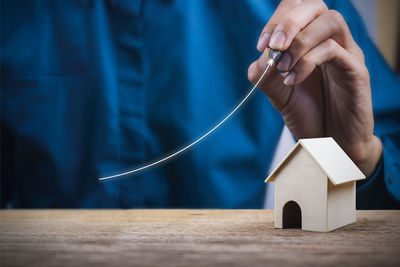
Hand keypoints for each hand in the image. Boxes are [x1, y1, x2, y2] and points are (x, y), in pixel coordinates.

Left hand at [248, 0, 381, 176]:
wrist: (329, 146)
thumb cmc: (308, 115)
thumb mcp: (279, 95)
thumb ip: (266, 76)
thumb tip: (258, 59)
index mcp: (312, 43)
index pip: (298, 9)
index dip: (277, 20)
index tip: (261, 45)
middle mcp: (332, 42)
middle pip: (316, 6)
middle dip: (288, 22)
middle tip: (273, 46)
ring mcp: (347, 55)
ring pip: (330, 22)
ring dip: (300, 41)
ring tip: (283, 66)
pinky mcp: (357, 72)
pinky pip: (335, 51)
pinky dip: (308, 62)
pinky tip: (292, 80)